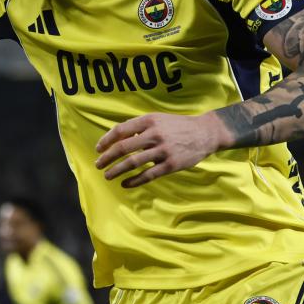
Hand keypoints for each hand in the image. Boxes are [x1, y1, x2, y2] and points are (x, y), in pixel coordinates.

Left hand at [95, 111, 224, 187]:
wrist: (205, 133)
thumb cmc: (176, 126)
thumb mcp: (157, 119)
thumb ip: (138, 126)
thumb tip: (115, 137)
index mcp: (149, 121)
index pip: (120, 130)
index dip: (106, 140)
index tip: (98, 149)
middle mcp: (155, 134)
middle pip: (123, 147)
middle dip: (107, 158)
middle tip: (98, 165)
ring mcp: (164, 150)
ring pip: (133, 163)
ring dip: (117, 170)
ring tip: (107, 176)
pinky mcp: (172, 165)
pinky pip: (148, 175)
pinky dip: (134, 181)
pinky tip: (125, 184)